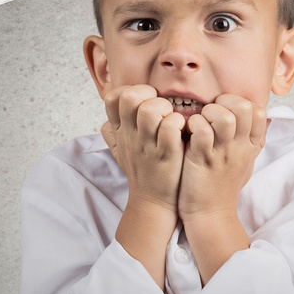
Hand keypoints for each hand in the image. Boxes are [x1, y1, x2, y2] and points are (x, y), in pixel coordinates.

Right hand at [101, 84, 185, 212]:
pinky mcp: (167, 155)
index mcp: (121, 131)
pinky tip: (182, 131)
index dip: (130, 91)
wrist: (153, 202)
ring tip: (172, 120)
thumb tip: (112, 107)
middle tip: (162, 109)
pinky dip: (179, 123)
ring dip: (166, 108)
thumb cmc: (143, 170)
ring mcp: (148, 145)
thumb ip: (114, 128)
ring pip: (150, 109)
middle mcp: (131, 136)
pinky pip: (171, 127)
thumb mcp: (121, 148)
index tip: (145, 101)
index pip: (112, 98)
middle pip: (130, 97)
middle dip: (150, 95)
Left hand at [178, 94, 267, 219]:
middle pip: (244, 108)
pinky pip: (201, 131)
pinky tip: (188, 133)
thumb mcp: (246, 161)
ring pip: (224, 118)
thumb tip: (264, 119)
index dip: (240, 102)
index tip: (225, 110)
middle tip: (210, 112)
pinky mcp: (202, 160)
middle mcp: (240, 148)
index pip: (259, 111)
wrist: (210, 214)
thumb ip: (253, 139)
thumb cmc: (224, 185)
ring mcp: (222, 154)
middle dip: (224, 102)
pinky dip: (193, 125)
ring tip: (199, 122)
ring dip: (208, 112)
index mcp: (250, 146)